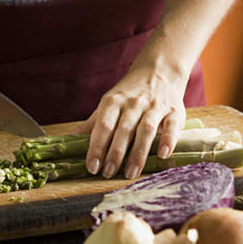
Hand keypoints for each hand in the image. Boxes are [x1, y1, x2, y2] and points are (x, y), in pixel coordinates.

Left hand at [78, 63, 187, 179]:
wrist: (160, 70)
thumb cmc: (130, 93)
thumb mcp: (109, 103)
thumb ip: (93, 123)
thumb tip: (69, 140)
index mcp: (114, 101)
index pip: (103, 126)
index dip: (96, 147)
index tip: (92, 167)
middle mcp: (134, 104)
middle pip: (123, 130)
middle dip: (115, 154)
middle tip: (108, 173)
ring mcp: (155, 107)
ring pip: (146, 131)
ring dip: (138, 153)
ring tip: (130, 173)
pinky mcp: (174, 112)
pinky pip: (171, 127)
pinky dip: (168, 140)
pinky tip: (162, 154)